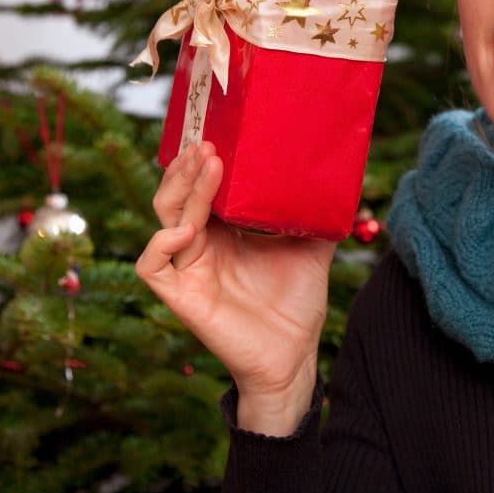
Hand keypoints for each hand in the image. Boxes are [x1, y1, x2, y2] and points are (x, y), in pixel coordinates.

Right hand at [136, 142, 336, 434]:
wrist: (294, 356)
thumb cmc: (296, 304)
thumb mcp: (312, 249)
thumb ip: (316, 216)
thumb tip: (341, 180)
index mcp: (225, 233)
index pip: (201, 190)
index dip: (202, 165)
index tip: (219, 137)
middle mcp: (201, 247)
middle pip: (176, 197)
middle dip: (188, 169)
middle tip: (208, 144)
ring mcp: (188, 271)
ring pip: (165, 220)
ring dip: (182, 191)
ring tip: (206, 165)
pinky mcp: (181, 297)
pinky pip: (152, 267)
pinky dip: (161, 244)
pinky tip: (187, 229)